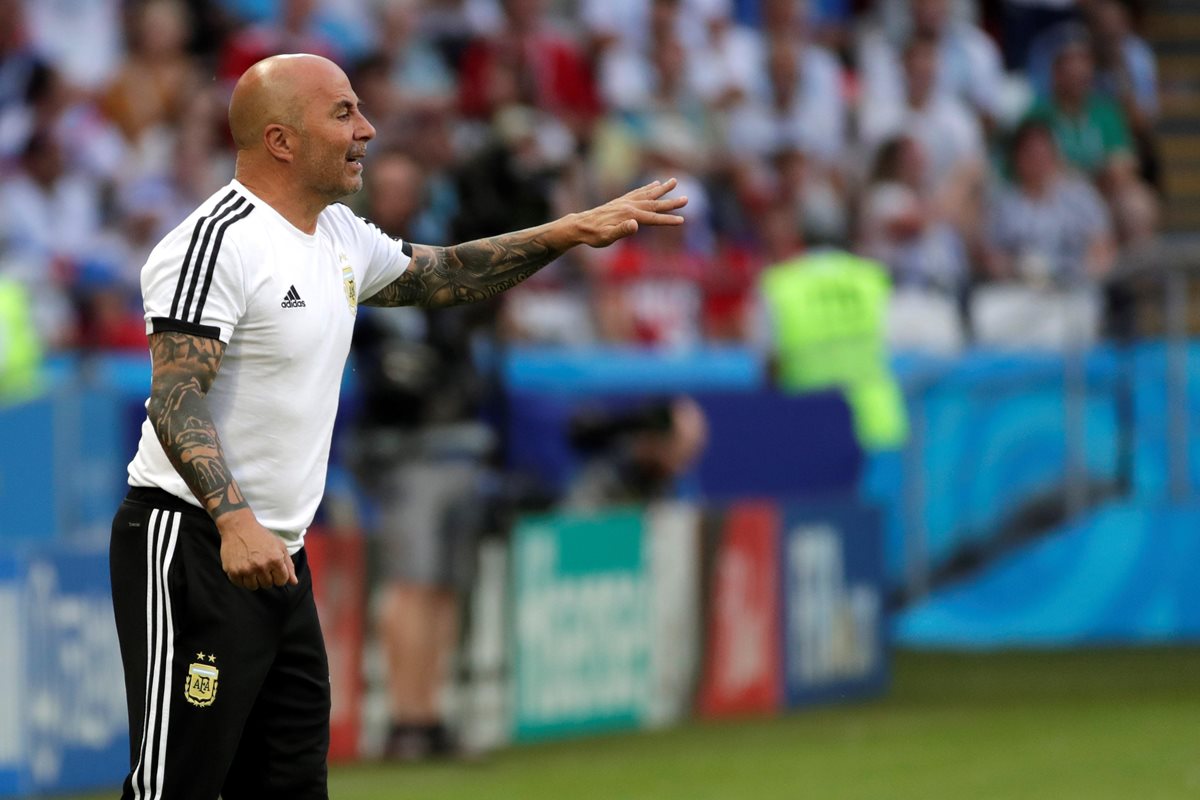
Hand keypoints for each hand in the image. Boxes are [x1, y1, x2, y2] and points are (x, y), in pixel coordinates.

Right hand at [216, 509, 297, 589]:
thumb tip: (294, 582)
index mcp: (275, 559)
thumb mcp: (279, 546)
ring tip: (252, 567)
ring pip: (253, 587)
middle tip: (261, 565)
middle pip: (267, 584)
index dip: (279, 576)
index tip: (274, 569)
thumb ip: (288, 566)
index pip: (281, 581)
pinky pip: (240, 584)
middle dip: (266, 577)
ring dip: (254, 580)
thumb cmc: (261, 536)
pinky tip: (243, 568)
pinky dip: (242, 579)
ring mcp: (246, 569)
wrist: (239, 527)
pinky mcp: (233, 571)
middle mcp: (261, 566)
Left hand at [571, 178, 687, 247]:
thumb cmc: (593, 236)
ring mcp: (625, 202)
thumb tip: (635, 225)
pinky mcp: (621, 201)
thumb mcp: (606, 238)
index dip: (668, 220)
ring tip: (674, 181)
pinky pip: (638, 192)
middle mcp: (629, 205)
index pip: (653, 218)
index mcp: (629, 215)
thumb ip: (621, 231)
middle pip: (654, 203)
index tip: (682, 220)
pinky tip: (654, 184)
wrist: (579, 226)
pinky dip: (648, 188)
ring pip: (648, 194)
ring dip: (662, 189)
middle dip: (671, 202)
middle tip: (687, 199)